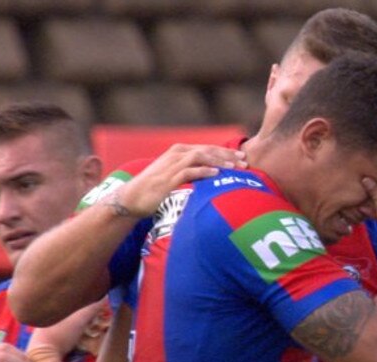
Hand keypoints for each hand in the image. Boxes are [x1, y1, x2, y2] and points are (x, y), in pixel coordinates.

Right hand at [116, 143, 246, 217]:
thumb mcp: (175, 176)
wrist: (132, 198)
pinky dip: (203, 171)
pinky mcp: (168, 178)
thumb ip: (191, 172)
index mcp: (179, 151)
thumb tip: (211, 177)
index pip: (207, 148)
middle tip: (244, 163)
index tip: (242, 159)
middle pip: (207, 150)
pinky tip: (216, 174)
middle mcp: (176, 154)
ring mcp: (171, 165)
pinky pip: (189, 171)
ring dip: (219, 162)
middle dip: (227, 156)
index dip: (226, 153)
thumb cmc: (155, 189)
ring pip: (200, 157)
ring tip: (233, 168)